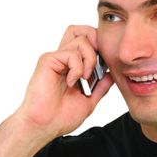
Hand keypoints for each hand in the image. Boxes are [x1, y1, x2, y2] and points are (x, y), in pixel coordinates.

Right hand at [15, 25, 113, 140]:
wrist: (44, 126)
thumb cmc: (60, 116)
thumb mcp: (89, 100)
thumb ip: (101, 87)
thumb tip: (112, 74)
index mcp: (73, 65)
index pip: (88, 41)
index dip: (100, 47)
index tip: (105, 67)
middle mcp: (64, 58)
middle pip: (82, 30)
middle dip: (96, 41)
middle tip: (98, 63)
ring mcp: (56, 58)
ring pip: (81, 39)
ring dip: (90, 59)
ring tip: (85, 78)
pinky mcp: (48, 60)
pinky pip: (71, 53)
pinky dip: (77, 68)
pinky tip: (72, 82)